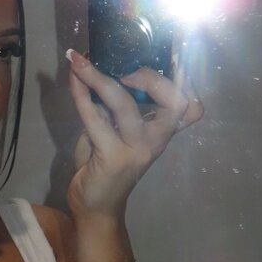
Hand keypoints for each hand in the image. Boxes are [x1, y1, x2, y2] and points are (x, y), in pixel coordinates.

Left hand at [65, 47, 202, 218]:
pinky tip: (73, 80)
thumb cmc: (104, 169)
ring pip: (124, 104)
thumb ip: (112, 108)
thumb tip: (96, 71)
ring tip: (79, 61)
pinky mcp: (112, 158)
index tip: (176, 51)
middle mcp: (155, 142)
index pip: (189, 107)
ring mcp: (136, 151)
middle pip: (173, 102)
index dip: (186, 79)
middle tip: (124, 66)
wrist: (95, 210)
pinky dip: (81, 95)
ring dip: (99, 77)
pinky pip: (95, 118)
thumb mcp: (114, 134)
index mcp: (161, 134)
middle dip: (150, 76)